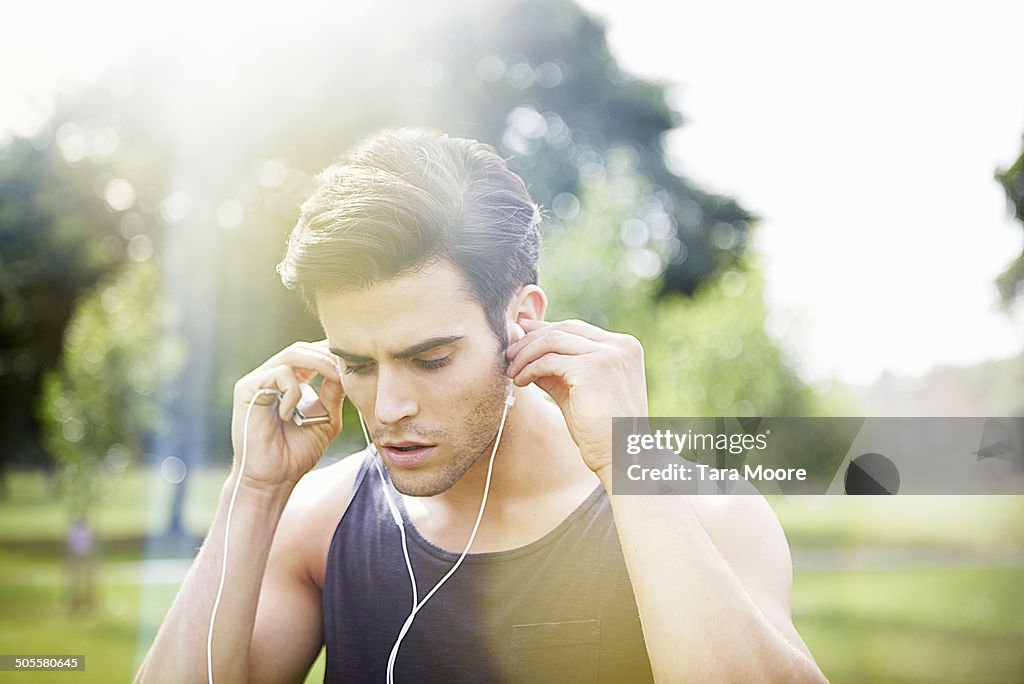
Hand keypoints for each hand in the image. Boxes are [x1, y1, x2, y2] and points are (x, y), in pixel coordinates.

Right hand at [230, 340, 344, 490]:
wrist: (274, 479)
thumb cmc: (297, 453)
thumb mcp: (326, 420)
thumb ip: (334, 395)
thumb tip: (345, 370)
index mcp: (289, 383)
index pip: (310, 355)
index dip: (332, 356)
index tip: (354, 365)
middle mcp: (271, 378)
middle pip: (302, 348)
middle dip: (328, 357)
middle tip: (345, 373)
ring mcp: (258, 381)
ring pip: (292, 354)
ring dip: (319, 364)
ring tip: (332, 381)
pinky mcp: (247, 389)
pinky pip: (279, 374)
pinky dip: (294, 391)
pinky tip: (290, 415)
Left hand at [504, 319, 647, 474]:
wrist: (621, 457)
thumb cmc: (600, 430)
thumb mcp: (577, 391)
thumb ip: (557, 368)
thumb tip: (523, 351)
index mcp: (624, 347)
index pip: (576, 329)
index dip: (544, 332)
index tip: (520, 340)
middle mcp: (620, 345)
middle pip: (563, 329)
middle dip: (531, 339)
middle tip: (509, 354)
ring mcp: (608, 355)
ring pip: (553, 340)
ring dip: (525, 354)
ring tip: (512, 371)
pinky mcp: (592, 369)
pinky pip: (549, 360)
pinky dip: (529, 368)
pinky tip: (520, 381)